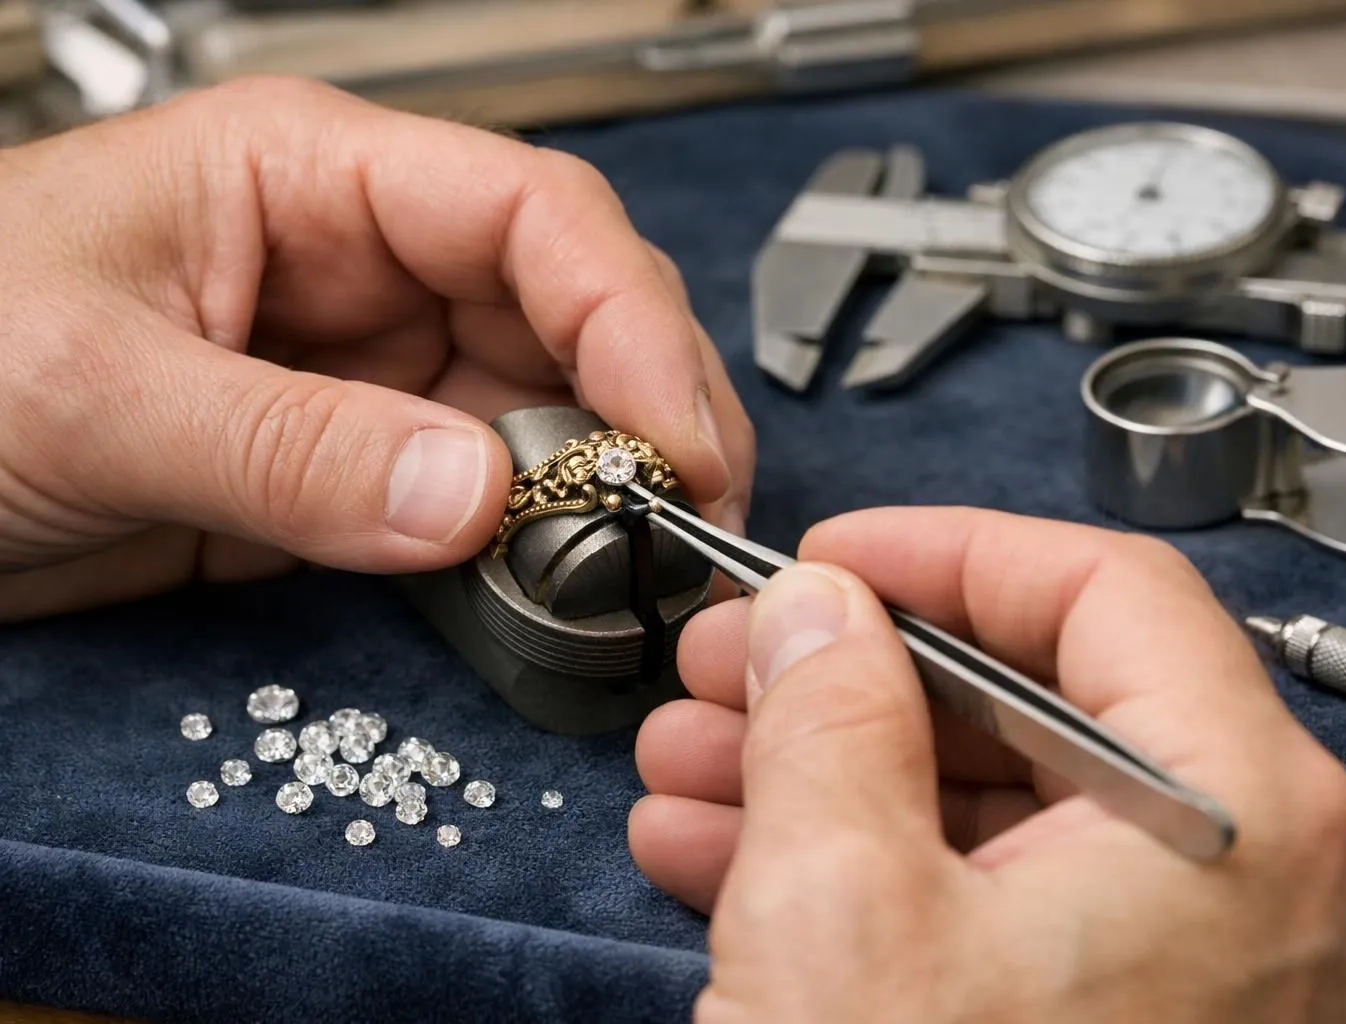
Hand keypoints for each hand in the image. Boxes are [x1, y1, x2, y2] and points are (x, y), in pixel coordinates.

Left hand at [0, 76, 752, 620]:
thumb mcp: (89, 389)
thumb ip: (285, 447)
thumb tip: (468, 495)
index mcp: (311, 178)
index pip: (531, 215)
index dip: (629, 318)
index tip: (675, 436)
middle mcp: (365, 263)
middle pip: (573, 309)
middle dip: (650, 409)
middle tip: (690, 518)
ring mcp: (370, 367)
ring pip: (547, 407)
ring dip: (605, 484)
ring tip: (638, 561)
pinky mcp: (356, 461)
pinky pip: (484, 493)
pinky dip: (537, 541)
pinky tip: (561, 577)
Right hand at [630, 508, 1345, 1022]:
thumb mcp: (839, 902)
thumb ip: (829, 708)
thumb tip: (817, 610)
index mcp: (1243, 823)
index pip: (1107, 594)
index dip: (949, 553)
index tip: (834, 558)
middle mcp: (1260, 896)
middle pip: (1041, 708)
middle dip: (852, 680)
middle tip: (731, 664)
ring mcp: (1203, 979)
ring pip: (1001, 816)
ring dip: (832, 777)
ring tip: (693, 763)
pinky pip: (998, 911)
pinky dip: (867, 872)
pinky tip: (728, 856)